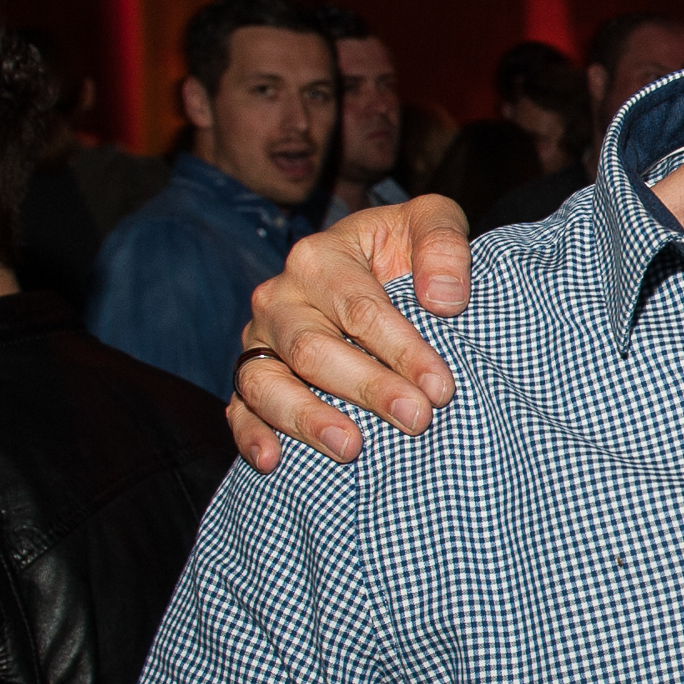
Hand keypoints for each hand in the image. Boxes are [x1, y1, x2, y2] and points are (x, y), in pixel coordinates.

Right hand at [228, 195, 472, 471]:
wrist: (375, 269)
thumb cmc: (405, 250)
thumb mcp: (432, 222)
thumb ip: (443, 245)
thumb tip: (443, 301)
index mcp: (321, 256)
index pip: (360, 308)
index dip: (402, 349)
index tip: (440, 386)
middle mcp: (280, 297)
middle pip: (314, 349)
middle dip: (367, 387)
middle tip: (416, 419)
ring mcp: (260, 339)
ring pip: (268, 381)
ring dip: (308, 418)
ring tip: (351, 448)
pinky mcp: (251, 374)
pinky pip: (239, 407)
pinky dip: (251, 435)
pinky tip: (274, 461)